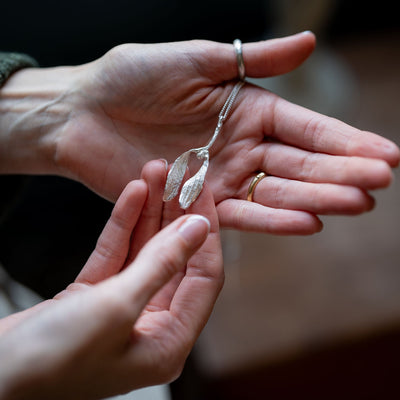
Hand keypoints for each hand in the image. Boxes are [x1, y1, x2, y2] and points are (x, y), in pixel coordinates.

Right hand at [0, 160, 222, 399]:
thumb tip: (199, 229)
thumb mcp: (117, 306)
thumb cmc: (52, 358)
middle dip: (177, 215)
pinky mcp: (96, 295)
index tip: (203, 192)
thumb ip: (162, 264)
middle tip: (180, 175)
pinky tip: (134, 192)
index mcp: (169, 342)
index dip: (206, 231)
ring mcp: (124, 309)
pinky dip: (124, 224)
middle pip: (176, 259)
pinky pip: (118, 253)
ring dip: (151, 212)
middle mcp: (152, 326)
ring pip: (147, 251)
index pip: (204, 277)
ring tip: (156, 173)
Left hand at [1, 32, 397, 233]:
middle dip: (339, 173)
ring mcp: (221, 176)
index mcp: (245, 109)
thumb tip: (310, 44)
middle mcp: (240, 146)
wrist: (84, 113)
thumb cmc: (131, 78)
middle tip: (378, 185)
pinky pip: (241, 213)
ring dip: (316, 199)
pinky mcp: (198, 202)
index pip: (304, 127)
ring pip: (277, 191)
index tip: (384, 154)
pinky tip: (308, 221)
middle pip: (298, 163)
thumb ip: (253, 60)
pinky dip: (273, 218)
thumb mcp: (195, 58)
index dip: (343, 140)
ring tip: (356, 204)